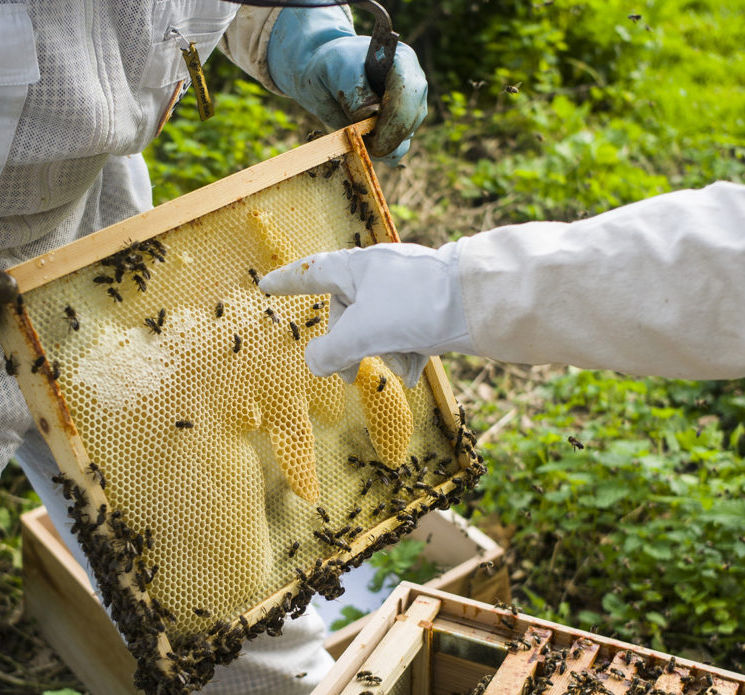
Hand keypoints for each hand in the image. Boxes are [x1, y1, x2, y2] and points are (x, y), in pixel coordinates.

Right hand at [258, 241, 474, 386]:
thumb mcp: (362, 333)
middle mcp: (377, 273)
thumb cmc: (414, 306)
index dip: (287, 282)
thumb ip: (331, 352)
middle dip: (350, 348)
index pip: (310, 274)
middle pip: (346, 314)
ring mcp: (404, 287)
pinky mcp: (428, 304)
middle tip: (351, 377)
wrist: (477, 304)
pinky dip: (406, 351)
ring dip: (383, 353)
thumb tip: (315, 364)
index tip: (267, 285)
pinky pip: (403, 331)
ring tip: (398, 368)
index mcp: (354, 268)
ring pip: (377, 327)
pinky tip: (415, 370)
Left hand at [267, 6, 427, 158]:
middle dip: (385, 140)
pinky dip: (376, 155)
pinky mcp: (401, 131)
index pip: (407, 92)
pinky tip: (359, 145)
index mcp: (402, 62)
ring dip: (377, 148)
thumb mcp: (337, 70)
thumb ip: (354, 89)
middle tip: (358, 145)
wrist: (327, 76)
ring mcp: (410, 110)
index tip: (373, 141)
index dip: (393, 119)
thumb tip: (370, 115)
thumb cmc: (333, 66)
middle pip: (410, 121)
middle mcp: (413, 87)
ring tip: (351, 135)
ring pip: (404, 140)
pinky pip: (396, 152)